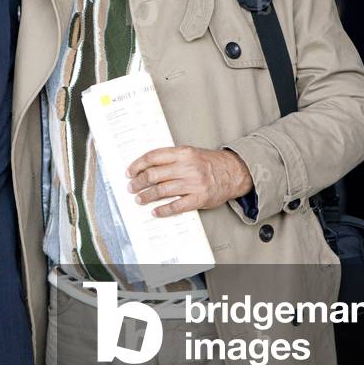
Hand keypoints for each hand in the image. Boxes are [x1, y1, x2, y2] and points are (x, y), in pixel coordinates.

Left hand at [126, 146, 252, 217]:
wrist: (233, 172)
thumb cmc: (209, 163)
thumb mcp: (190, 153)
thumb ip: (171, 158)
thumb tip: (146, 167)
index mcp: (183, 153)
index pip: (153, 157)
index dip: (138, 165)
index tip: (129, 172)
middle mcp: (187, 167)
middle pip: (154, 174)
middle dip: (139, 182)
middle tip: (131, 188)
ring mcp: (193, 183)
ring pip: (162, 190)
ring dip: (146, 196)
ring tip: (138, 199)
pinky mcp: (199, 198)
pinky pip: (176, 206)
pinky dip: (163, 210)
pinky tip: (155, 211)